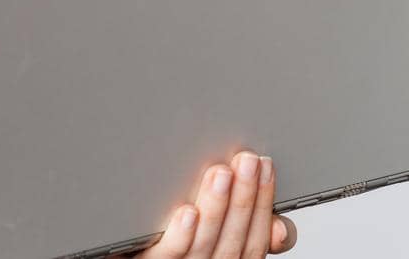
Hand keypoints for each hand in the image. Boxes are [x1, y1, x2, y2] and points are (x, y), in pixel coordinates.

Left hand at [133, 151, 297, 257]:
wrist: (128, 253)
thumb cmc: (176, 241)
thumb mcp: (220, 237)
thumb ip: (246, 226)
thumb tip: (280, 227)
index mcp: (228, 258)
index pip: (256, 237)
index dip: (264, 201)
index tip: (265, 165)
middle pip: (234, 238)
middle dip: (244, 196)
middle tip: (247, 159)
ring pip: (205, 243)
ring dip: (216, 206)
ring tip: (220, 172)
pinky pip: (167, 254)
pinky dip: (181, 234)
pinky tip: (187, 212)